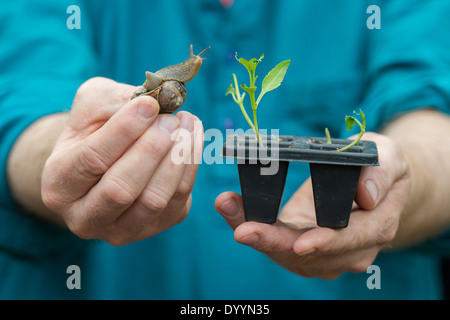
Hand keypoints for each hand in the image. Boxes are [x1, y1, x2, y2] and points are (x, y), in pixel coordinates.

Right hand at [42, 77, 202, 245]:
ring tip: (186, 123)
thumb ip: (116, 100)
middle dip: (152, 148)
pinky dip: (189, 166)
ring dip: (176, 158)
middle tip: (170, 118)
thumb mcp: (93, 107)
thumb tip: (155, 101)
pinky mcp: (155, 228)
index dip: (124, 130)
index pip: (91, 159)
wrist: (105, 164)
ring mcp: (121, 230)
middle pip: (121, 189)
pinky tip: (192, 138)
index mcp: (59, 184)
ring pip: (153, 200)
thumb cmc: (96, 131)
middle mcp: (84, 217)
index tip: (150, 104)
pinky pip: (178, 201)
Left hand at [215, 133, 409, 278]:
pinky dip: (250, 225)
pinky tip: (229, 206)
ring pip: (283, 252)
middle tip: (243, 230)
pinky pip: (273, 241)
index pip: (349, 241)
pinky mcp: (300, 245)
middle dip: (273, 243)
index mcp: (375, 228)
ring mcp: (322, 252)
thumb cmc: (379, 167)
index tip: (300, 244)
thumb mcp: (389, 158)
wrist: (368, 184)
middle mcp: (348, 250)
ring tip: (227, 207)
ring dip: (253, 234)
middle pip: (306, 255)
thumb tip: (366, 196)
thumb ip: (381, 173)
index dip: (325, 243)